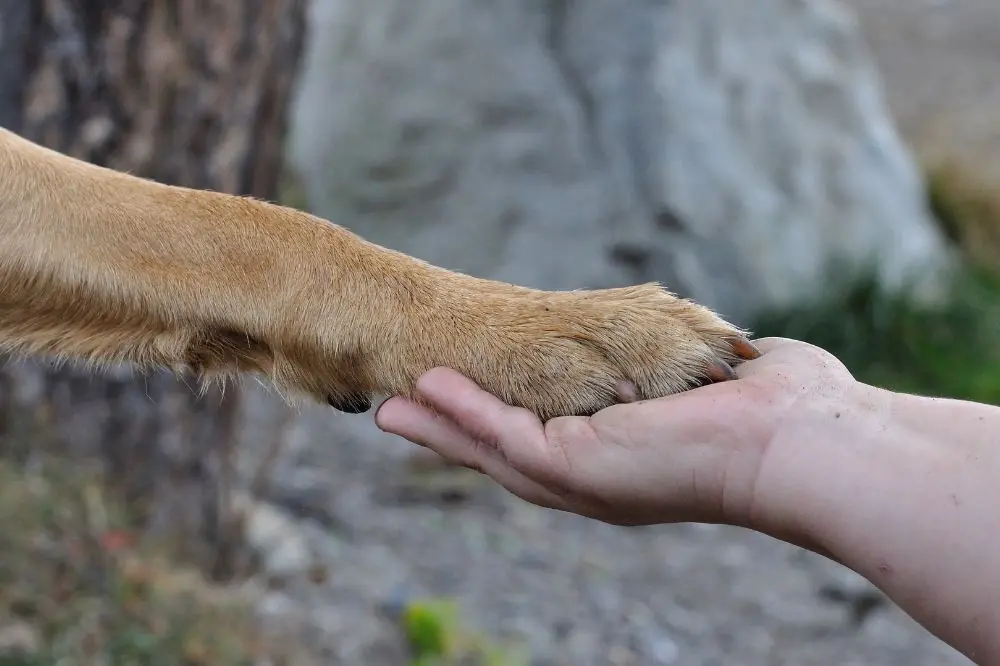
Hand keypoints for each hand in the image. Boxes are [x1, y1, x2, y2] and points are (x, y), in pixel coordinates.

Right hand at [375, 337, 856, 528]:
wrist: (804, 441)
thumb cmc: (781, 410)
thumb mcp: (718, 382)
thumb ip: (701, 369)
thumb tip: (730, 354)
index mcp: (624, 462)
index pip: (548, 440)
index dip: (501, 422)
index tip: (463, 400)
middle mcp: (596, 479)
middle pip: (504, 456)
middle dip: (451, 434)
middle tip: (398, 414)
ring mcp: (582, 479)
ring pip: (491, 451)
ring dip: (440, 426)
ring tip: (392, 406)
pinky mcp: (575, 466)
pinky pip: (502, 435)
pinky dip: (461, 413)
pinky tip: (425, 390)